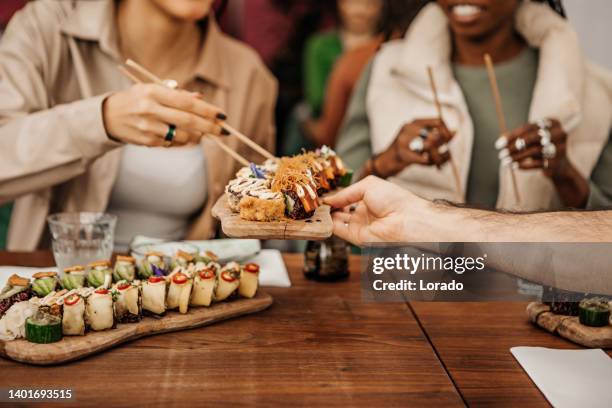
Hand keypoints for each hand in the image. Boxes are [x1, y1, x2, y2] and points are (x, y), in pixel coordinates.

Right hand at [102, 83, 226, 146]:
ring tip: (198, 132)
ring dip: (196, 136)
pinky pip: (173, 144)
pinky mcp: (147, 141)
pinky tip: (179, 135)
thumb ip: (177, 93)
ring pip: (183, 136)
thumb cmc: (138, 99)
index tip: (222, 115)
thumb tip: (201, 97)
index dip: (207, 110)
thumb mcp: (153, 89)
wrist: (109, 116)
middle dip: (210, 127)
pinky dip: (181, 141)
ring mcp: (148, 127)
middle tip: (224, 131)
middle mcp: (150, 109)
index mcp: (153, 91)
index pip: (187, 102)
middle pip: (188, 121)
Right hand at [323, 176, 429, 244]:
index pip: (347, 198)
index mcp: (369, 199)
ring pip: (337, 222)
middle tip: (315, 202)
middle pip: (340, 211)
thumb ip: (346, 193)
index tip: (322, 194)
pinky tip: (321, 217)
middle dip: (328, 207)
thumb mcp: (368, 186)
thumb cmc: (395, 199)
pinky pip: (339, 232)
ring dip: (326, 216)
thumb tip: (329, 199)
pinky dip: (329, 225)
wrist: (406, 218)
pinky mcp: (357, 238)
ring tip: (315, 208)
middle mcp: (364, 214)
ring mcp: (360, 226)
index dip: (335, 197)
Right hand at [374, 118, 453, 177]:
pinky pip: (424, 159)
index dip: (447, 132)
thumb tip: (455, 132)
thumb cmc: (404, 153)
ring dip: (438, 157)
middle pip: (435, 135)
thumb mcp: (421, 141)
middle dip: (444, 147)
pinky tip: (434, 165)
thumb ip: (437, 136)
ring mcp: (403, 141)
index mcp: (414, 123)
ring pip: (430, 146)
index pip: (438, 121)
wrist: (384, 163)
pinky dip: (431, 163)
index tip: (449, 143)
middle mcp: (408, 128)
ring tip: (439, 163)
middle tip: (446, 156)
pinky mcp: (402, 154)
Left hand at [497, 119, 568, 177]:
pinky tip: (513, 167)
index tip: (498, 145)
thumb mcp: (529, 140)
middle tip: (501, 154)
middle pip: (533, 137)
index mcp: (552, 123)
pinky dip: (524, 165)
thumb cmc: (540, 148)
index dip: (511, 136)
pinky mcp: (557, 162)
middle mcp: (559, 133)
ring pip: (535, 150)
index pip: (528, 127)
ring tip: (505, 162)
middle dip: (514, 146)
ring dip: (517, 157)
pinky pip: (538, 163)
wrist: (558, 166)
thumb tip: (501, 136)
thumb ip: (516, 137)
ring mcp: (560, 147)